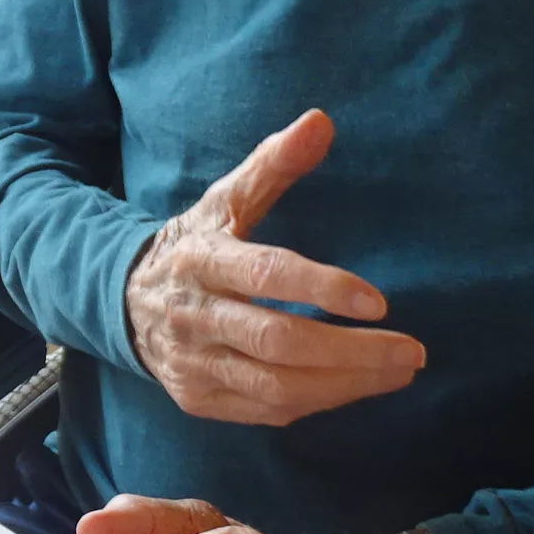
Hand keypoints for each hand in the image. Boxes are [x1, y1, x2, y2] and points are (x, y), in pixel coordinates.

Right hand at [124, 109, 423, 425]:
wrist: (122, 301)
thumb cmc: (195, 246)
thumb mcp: (225, 200)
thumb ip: (274, 165)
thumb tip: (321, 121)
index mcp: (201, 259)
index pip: (266, 276)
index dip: (322, 288)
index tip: (378, 302)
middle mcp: (194, 316)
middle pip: (278, 342)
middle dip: (352, 351)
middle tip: (411, 350)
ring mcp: (193, 363)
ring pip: (277, 387)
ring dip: (345, 384)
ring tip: (398, 372)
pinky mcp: (198, 399)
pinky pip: (267, 412)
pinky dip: (318, 402)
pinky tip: (355, 387)